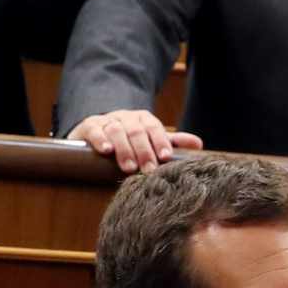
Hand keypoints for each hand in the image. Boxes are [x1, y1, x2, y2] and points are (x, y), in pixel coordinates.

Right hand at [68, 109, 203, 174]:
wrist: (99, 133)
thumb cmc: (131, 141)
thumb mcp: (152, 141)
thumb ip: (173, 143)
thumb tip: (199, 144)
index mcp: (144, 119)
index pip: (154, 127)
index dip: (161, 141)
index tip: (166, 157)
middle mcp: (126, 117)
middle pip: (136, 130)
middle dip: (144, 151)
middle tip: (148, 170)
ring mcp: (106, 120)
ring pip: (116, 130)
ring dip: (124, 148)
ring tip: (129, 167)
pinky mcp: (89, 126)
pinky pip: (94, 130)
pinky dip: (101, 139)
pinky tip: (106, 150)